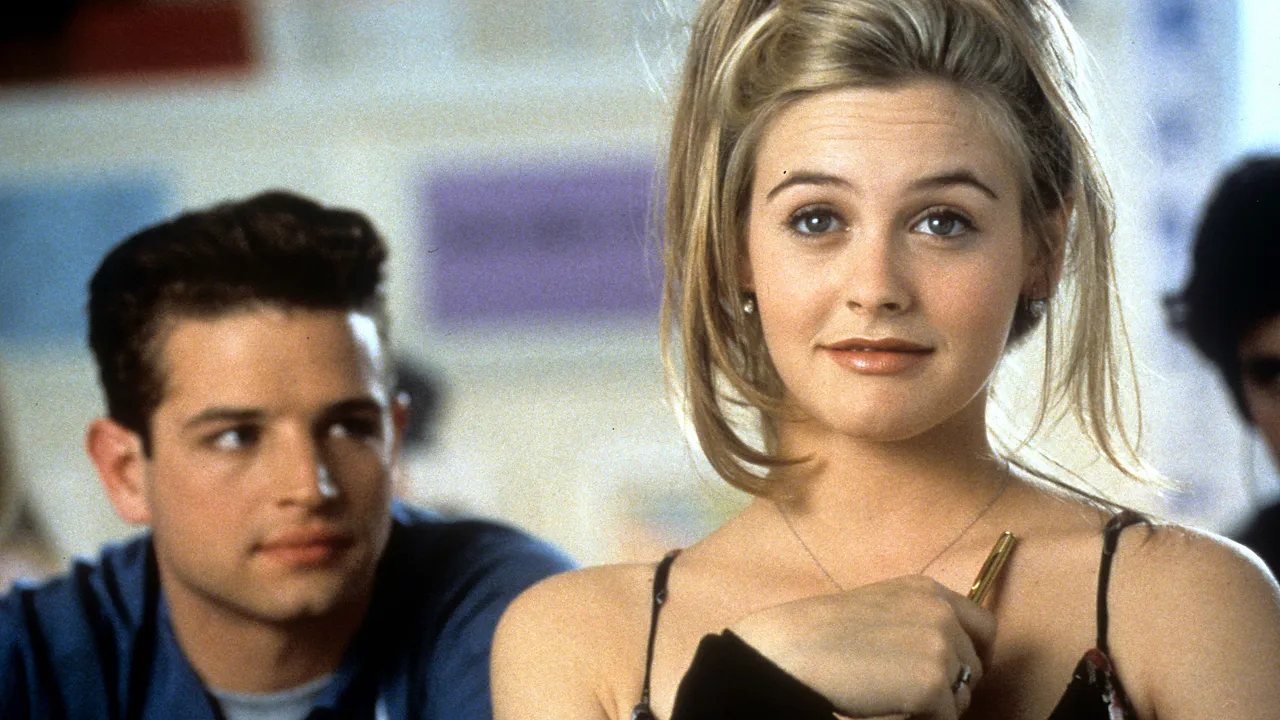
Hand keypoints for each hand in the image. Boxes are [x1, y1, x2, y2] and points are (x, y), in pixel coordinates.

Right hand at [729, 575, 994, 719]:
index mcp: (925, 589)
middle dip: (951, 687)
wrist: (785, 651)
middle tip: (907, 695)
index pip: (983, 627)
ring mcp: (940, 646)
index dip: (972, 655)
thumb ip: (914, 620)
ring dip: (935, 706)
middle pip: (975, 668)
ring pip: (961, 698)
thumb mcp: (876, 608)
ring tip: (888, 697)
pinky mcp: (931, 684)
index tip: (952, 675)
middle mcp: (941, 611)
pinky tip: (883, 707)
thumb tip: (947, 657)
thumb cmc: (818, 635)